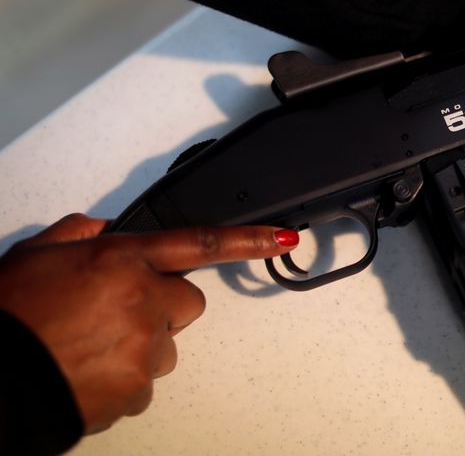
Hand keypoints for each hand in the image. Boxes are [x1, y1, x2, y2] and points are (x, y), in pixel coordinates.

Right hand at [0, 213, 298, 432]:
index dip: (247, 241)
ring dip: (142, 343)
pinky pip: (148, 381)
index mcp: (121, 260)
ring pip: (167, 343)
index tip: (283, 238)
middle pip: (188, 302)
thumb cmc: (6, 314)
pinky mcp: (139, 389)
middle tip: (116, 312)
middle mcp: (143, 300)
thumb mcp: (36, 254)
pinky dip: (125, 377)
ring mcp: (145, 348)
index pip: (200, 244)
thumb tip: (105, 230)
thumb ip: (81, 234)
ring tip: (91, 345)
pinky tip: (89, 370)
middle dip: (162, 305)